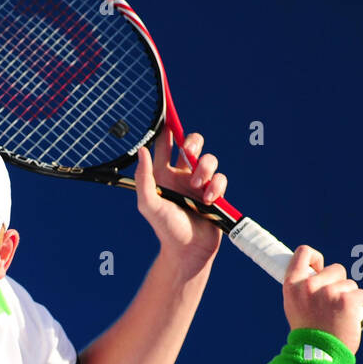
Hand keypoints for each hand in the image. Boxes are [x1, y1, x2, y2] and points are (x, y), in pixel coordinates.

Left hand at [134, 129, 225, 256]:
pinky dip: (216, 186)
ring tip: (198, 187)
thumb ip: (144, 178)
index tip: (169, 113)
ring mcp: (199, 183)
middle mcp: (181, 175)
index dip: (167, 127)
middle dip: (193, 142)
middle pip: (191, 143)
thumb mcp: (149, 204)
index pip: (164, 143)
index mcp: (162, 174)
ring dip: (205, 169)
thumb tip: (141, 151)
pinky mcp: (214, 193)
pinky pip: (220, 178)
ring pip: (209, 159)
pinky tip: (208, 200)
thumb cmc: (165, 229)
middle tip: (189, 151)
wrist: (188, 250)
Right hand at [282, 246, 362, 355]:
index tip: (320, 268)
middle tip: (330, 306)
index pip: (304, 253)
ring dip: (349, 298)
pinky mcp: (347, 300)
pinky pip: (360, 295)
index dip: (316, 258)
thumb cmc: (308, 332)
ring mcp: (329, 292)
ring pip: (350, 284)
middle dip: (338, 284)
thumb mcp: (295, 306)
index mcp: (292, 285)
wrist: (317, 355)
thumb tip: (318, 270)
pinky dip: (359, 306)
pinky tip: (350, 318)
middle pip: (336, 269)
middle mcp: (309, 285)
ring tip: (338, 316)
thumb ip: (304, 288)